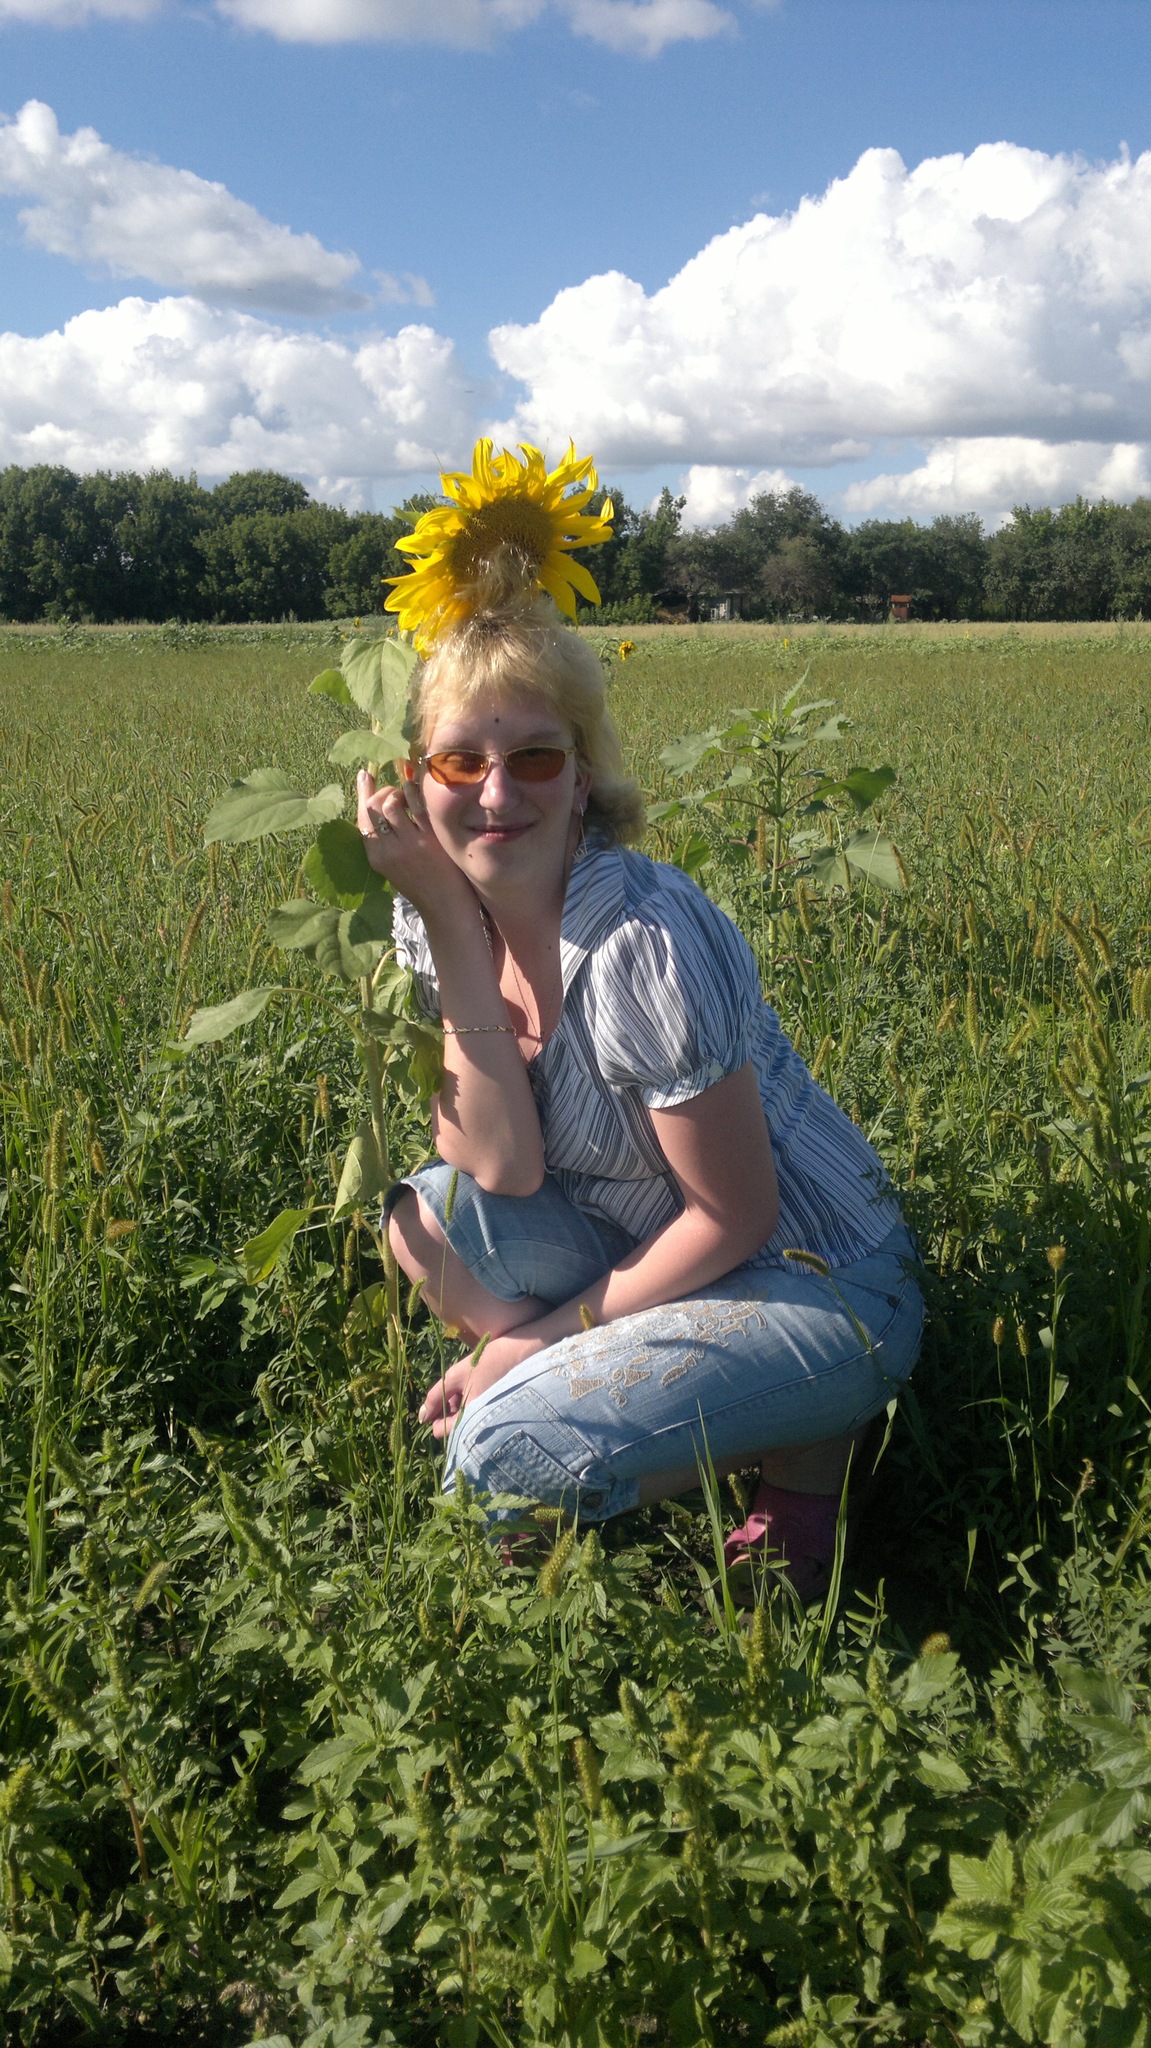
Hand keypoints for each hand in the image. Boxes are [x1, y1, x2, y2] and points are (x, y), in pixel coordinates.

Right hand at [356, 769, 474, 919]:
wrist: (446, 906)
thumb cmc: (421, 882)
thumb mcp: (393, 865)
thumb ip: (384, 840)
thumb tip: (376, 806)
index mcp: (376, 857)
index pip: (362, 817)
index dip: (363, 793)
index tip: (365, 775)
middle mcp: (389, 850)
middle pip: (373, 806)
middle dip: (382, 790)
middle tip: (394, 791)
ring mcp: (410, 844)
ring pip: (392, 803)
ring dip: (399, 791)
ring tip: (408, 794)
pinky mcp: (431, 839)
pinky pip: (418, 806)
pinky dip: (417, 794)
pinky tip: (422, 795)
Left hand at [418, 1328, 546, 1438]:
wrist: (525, 1354)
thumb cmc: (488, 1362)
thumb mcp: (455, 1376)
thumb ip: (435, 1397)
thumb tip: (421, 1417)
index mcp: (468, 1421)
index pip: (440, 1431)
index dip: (436, 1415)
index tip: (444, 1397)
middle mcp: (481, 1427)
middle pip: (454, 1427)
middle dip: (450, 1410)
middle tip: (458, 1387)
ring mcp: (492, 1422)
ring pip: (466, 1422)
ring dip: (462, 1407)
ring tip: (470, 1384)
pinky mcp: (500, 1416)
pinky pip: (479, 1417)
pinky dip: (475, 1406)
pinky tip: (481, 1388)